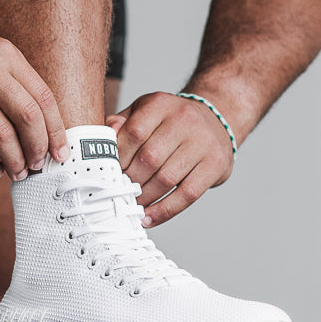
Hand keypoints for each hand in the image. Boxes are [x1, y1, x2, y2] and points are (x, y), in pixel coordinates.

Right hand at [0, 18, 68, 178]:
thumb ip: (11, 81)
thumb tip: (39, 126)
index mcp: (4, 54)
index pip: (43, 97)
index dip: (56, 130)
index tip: (61, 151)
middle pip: (27, 117)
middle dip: (38, 148)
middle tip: (39, 164)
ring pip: (1, 135)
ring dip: (14, 160)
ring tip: (18, 171)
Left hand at [107, 91, 234, 226]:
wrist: (215, 118)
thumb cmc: (171, 120)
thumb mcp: (145, 110)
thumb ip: (121, 123)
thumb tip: (104, 137)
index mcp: (161, 104)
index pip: (134, 133)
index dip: (118, 158)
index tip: (108, 173)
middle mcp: (184, 119)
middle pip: (149, 159)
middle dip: (129, 181)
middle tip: (118, 193)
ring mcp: (203, 142)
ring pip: (167, 179)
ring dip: (145, 198)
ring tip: (132, 206)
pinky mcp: (215, 165)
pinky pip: (187, 194)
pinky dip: (165, 211)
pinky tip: (150, 217)